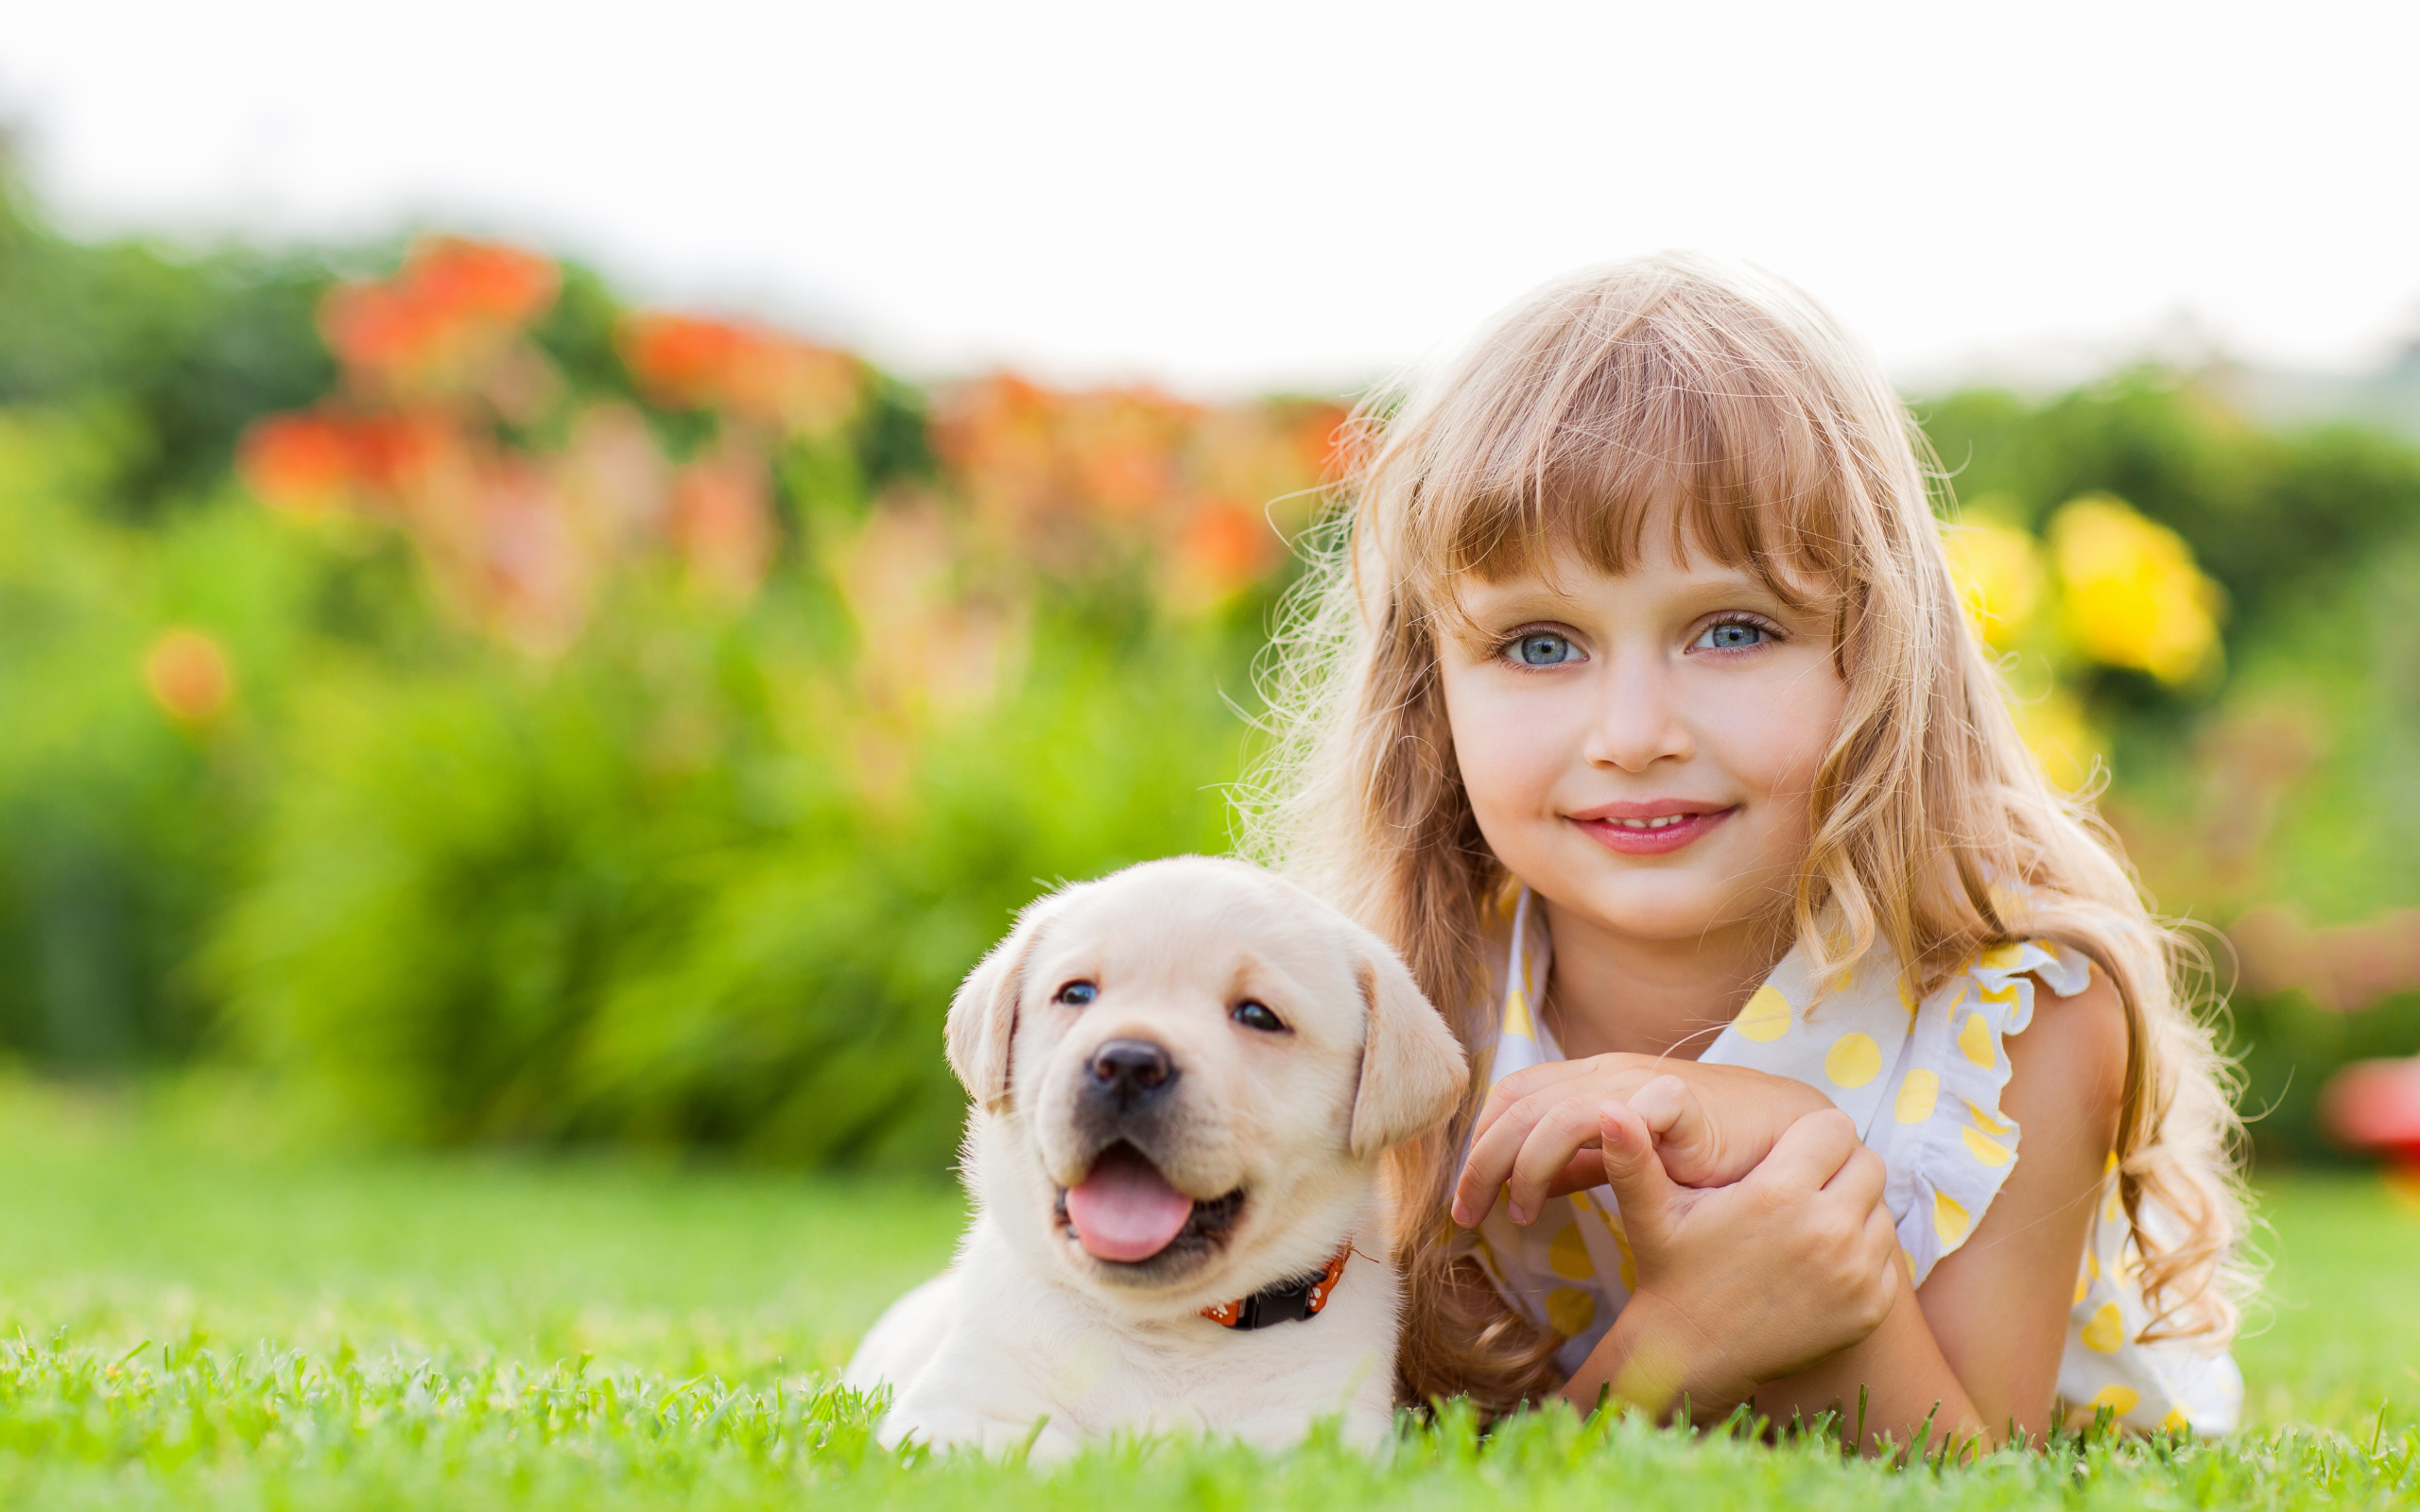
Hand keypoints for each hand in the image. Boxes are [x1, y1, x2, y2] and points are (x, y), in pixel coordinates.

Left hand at [1451, 1055, 1830, 1226]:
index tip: (1465, 1201)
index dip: (1479, 1145)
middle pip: (1516, 1106)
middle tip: (1465, 1216)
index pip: (1511, 1098)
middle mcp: (1605, 1073)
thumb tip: (1523, 1189)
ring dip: (1518, 1165)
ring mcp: (1638, 1082)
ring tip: (1516, 1213)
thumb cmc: (1707, 1152)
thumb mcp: (1626, 1161)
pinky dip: (1571, 1153)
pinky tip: (1563, 1194)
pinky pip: (1607, 1117)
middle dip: (1479, 1162)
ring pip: (1549, 1112)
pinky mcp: (1674, 1101)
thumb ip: (1578, 1167)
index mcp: (1588, 1080)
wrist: (1789, 1138)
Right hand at [1568, 1100, 1900, 1413]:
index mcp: (1779, 1193)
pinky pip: (1886, 1258)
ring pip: (1880, 1210)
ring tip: (1807, 1224)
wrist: (1693, 1355)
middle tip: (1802, 1186)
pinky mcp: (1870, 1308)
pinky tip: (1819, 1264)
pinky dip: (1862, 1256)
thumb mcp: (1649, 1211)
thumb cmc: (1671, 1271)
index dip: (1810, 1136)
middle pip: (1868, 1163)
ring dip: (1852, 1210)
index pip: (1833, 1127)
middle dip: (1838, 1167)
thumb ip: (1631, 1155)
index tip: (1786, 1155)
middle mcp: (1827, 1230)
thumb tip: (1606, 1107)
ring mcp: (1854, 1273)